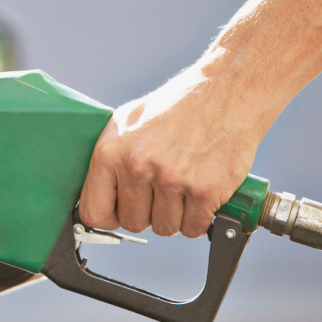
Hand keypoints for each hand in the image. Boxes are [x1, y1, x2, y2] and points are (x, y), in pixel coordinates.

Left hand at [78, 65, 265, 237]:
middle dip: (146, 213)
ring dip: (174, 216)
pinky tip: (198, 194)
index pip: (94, 212)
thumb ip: (108, 160)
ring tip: (181, 188)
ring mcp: (172, 179)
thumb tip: (96, 195)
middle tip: (159, 192)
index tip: (119, 213)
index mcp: (111, 152)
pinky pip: (192, 228)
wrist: (227, 92)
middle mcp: (138, 166)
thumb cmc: (178, 106)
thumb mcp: (127, 121)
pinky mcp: (204, 190)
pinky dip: (197, 218)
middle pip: (132, 223)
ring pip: (164, 228)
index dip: (109, 217)